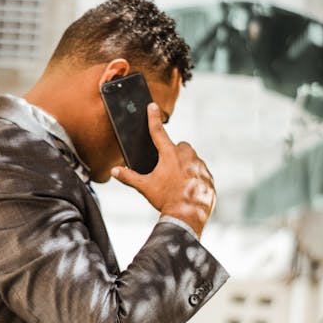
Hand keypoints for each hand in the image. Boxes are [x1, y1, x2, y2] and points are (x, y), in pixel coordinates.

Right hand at [111, 103, 215, 237]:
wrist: (186, 216)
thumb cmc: (165, 199)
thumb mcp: (145, 187)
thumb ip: (129, 177)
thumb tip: (114, 171)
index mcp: (169, 154)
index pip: (158, 132)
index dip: (153, 118)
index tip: (152, 106)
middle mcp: (187, 157)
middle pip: (181, 147)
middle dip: (175, 153)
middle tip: (168, 170)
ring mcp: (200, 167)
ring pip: (193, 160)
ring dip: (187, 167)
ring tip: (178, 183)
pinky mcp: (208, 178)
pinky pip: (202, 174)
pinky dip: (196, 179)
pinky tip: (189, 190)